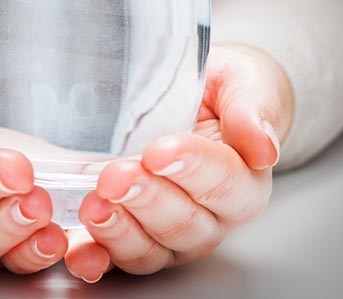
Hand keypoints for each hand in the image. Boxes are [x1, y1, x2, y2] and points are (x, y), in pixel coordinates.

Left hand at [64, 45, 293, 281]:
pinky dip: (94, 258)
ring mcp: (168, 235)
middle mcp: (208, 218)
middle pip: (183, 224)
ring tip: (94, 206)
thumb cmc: (217, 93)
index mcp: (241, 182)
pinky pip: (114, 258)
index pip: (223, 183)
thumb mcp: (241, 84)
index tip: (159, 152)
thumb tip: (264, 148)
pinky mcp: (132, 237)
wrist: (191, 101)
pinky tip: (77, 250)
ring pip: (149, 250)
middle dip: (146, 200)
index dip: (191, 169)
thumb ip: (253, 109)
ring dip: (118, 231)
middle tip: (116, 176)